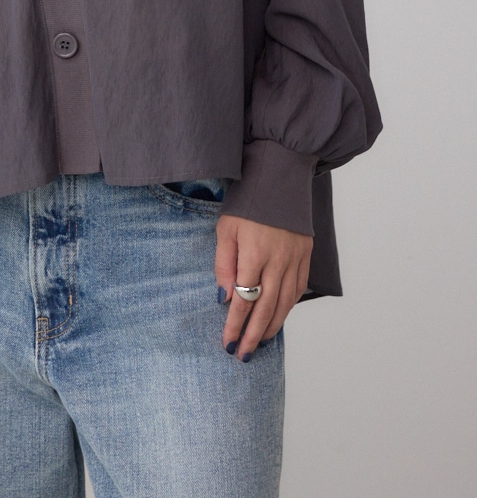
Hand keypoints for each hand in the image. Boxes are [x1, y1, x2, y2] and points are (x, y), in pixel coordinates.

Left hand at [215, 215, 311, 360]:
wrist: (279, 176)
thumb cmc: (247, 201)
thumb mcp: (226, 228)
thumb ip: (224, 264)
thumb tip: (224, 297)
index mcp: (254, 253)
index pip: (244, 300)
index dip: (235, 325)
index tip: (228, 343)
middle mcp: (278, 261)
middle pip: (266, 308)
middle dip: (253, 335)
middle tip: (244, 355)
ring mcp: (295, 259)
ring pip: (285, 303)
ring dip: (272, 326)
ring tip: (259, 342)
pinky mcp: (306, 256)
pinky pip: (298, 290)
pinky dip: (288, 308)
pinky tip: (279, 317)